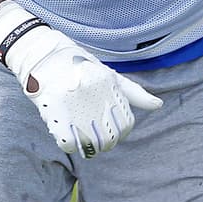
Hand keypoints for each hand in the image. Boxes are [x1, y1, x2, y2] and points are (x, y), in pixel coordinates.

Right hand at [5, 24, 161, 157]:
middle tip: (98, 138)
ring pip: (91, 143)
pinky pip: (68, 142)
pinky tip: (69, 137)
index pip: (127, 124)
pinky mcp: (53, 110)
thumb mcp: (109, 75)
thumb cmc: (80, 65)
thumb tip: (158, 105)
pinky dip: (70, 145)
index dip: (122, 132)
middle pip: (110, 138)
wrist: (44, 54)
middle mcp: (94, 93)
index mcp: (109, 85)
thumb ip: (133, 92)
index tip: (113, 131)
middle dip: (106, 143)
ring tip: (85, 139)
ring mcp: (74, 102)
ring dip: (90, 147)